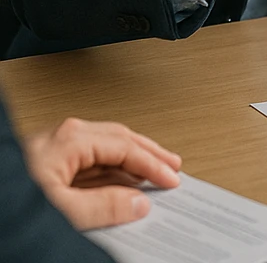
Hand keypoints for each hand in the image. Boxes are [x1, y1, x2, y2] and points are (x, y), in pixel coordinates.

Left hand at [25, 118, 181, 230]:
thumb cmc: (7, 200)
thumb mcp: (61, 209)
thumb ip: (103, 205)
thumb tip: (137, 201)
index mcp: (72, 138)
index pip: (127, 147)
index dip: (152, 164)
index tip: (170, 179)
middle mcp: (66, 135)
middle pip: (121, 138)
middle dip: (150, 152)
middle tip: (173, 166)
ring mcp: (56, 146)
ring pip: (108, 146)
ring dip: (133, 159)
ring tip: (154, 171)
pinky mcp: (48, 161)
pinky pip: (91, 159)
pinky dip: (113, 169)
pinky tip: (120, 182)